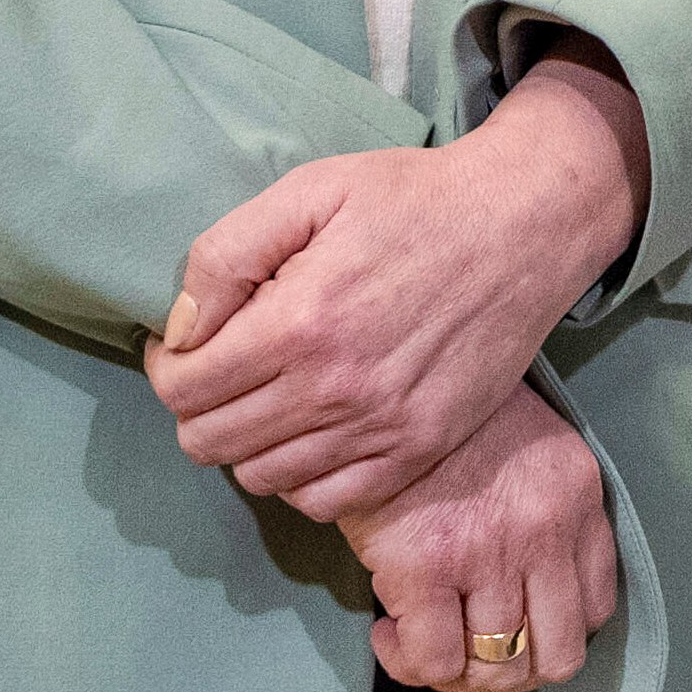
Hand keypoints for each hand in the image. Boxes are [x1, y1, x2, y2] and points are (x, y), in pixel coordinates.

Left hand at [146, 42, 650, 519]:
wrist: (524, 223)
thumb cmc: (415, 199)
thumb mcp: (312, 190)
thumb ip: (226, 256)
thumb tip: (180, 329)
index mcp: (299, 322)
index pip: (183, 389)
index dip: (167, 367)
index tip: (183, 346)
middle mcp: (335, 389)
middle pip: (209, 442)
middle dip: (197, 407)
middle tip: (219, 370)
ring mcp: (380, 428)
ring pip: (260, 477)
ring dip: (245, 442)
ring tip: (267, 396)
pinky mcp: (418, 448)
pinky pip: (324, 501)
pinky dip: (300, 476)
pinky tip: (310, 430)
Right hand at [346, 379, 621, 691]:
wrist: (384, 384)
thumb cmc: (450, 423)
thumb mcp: (531, 452)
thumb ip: (545, 517)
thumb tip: (529, 595)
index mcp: (577, 499)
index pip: (595, 608)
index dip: (554, 635)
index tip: (517, 627)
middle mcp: (546, 531)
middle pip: (558, 656)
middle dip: (514, 673)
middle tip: (473, 656)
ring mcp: (489, 553)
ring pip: (499, 669)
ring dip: (459, 673)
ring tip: (427, 643)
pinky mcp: (426, 569)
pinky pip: (436, 662)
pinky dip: (412, 664)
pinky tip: (391, 633)